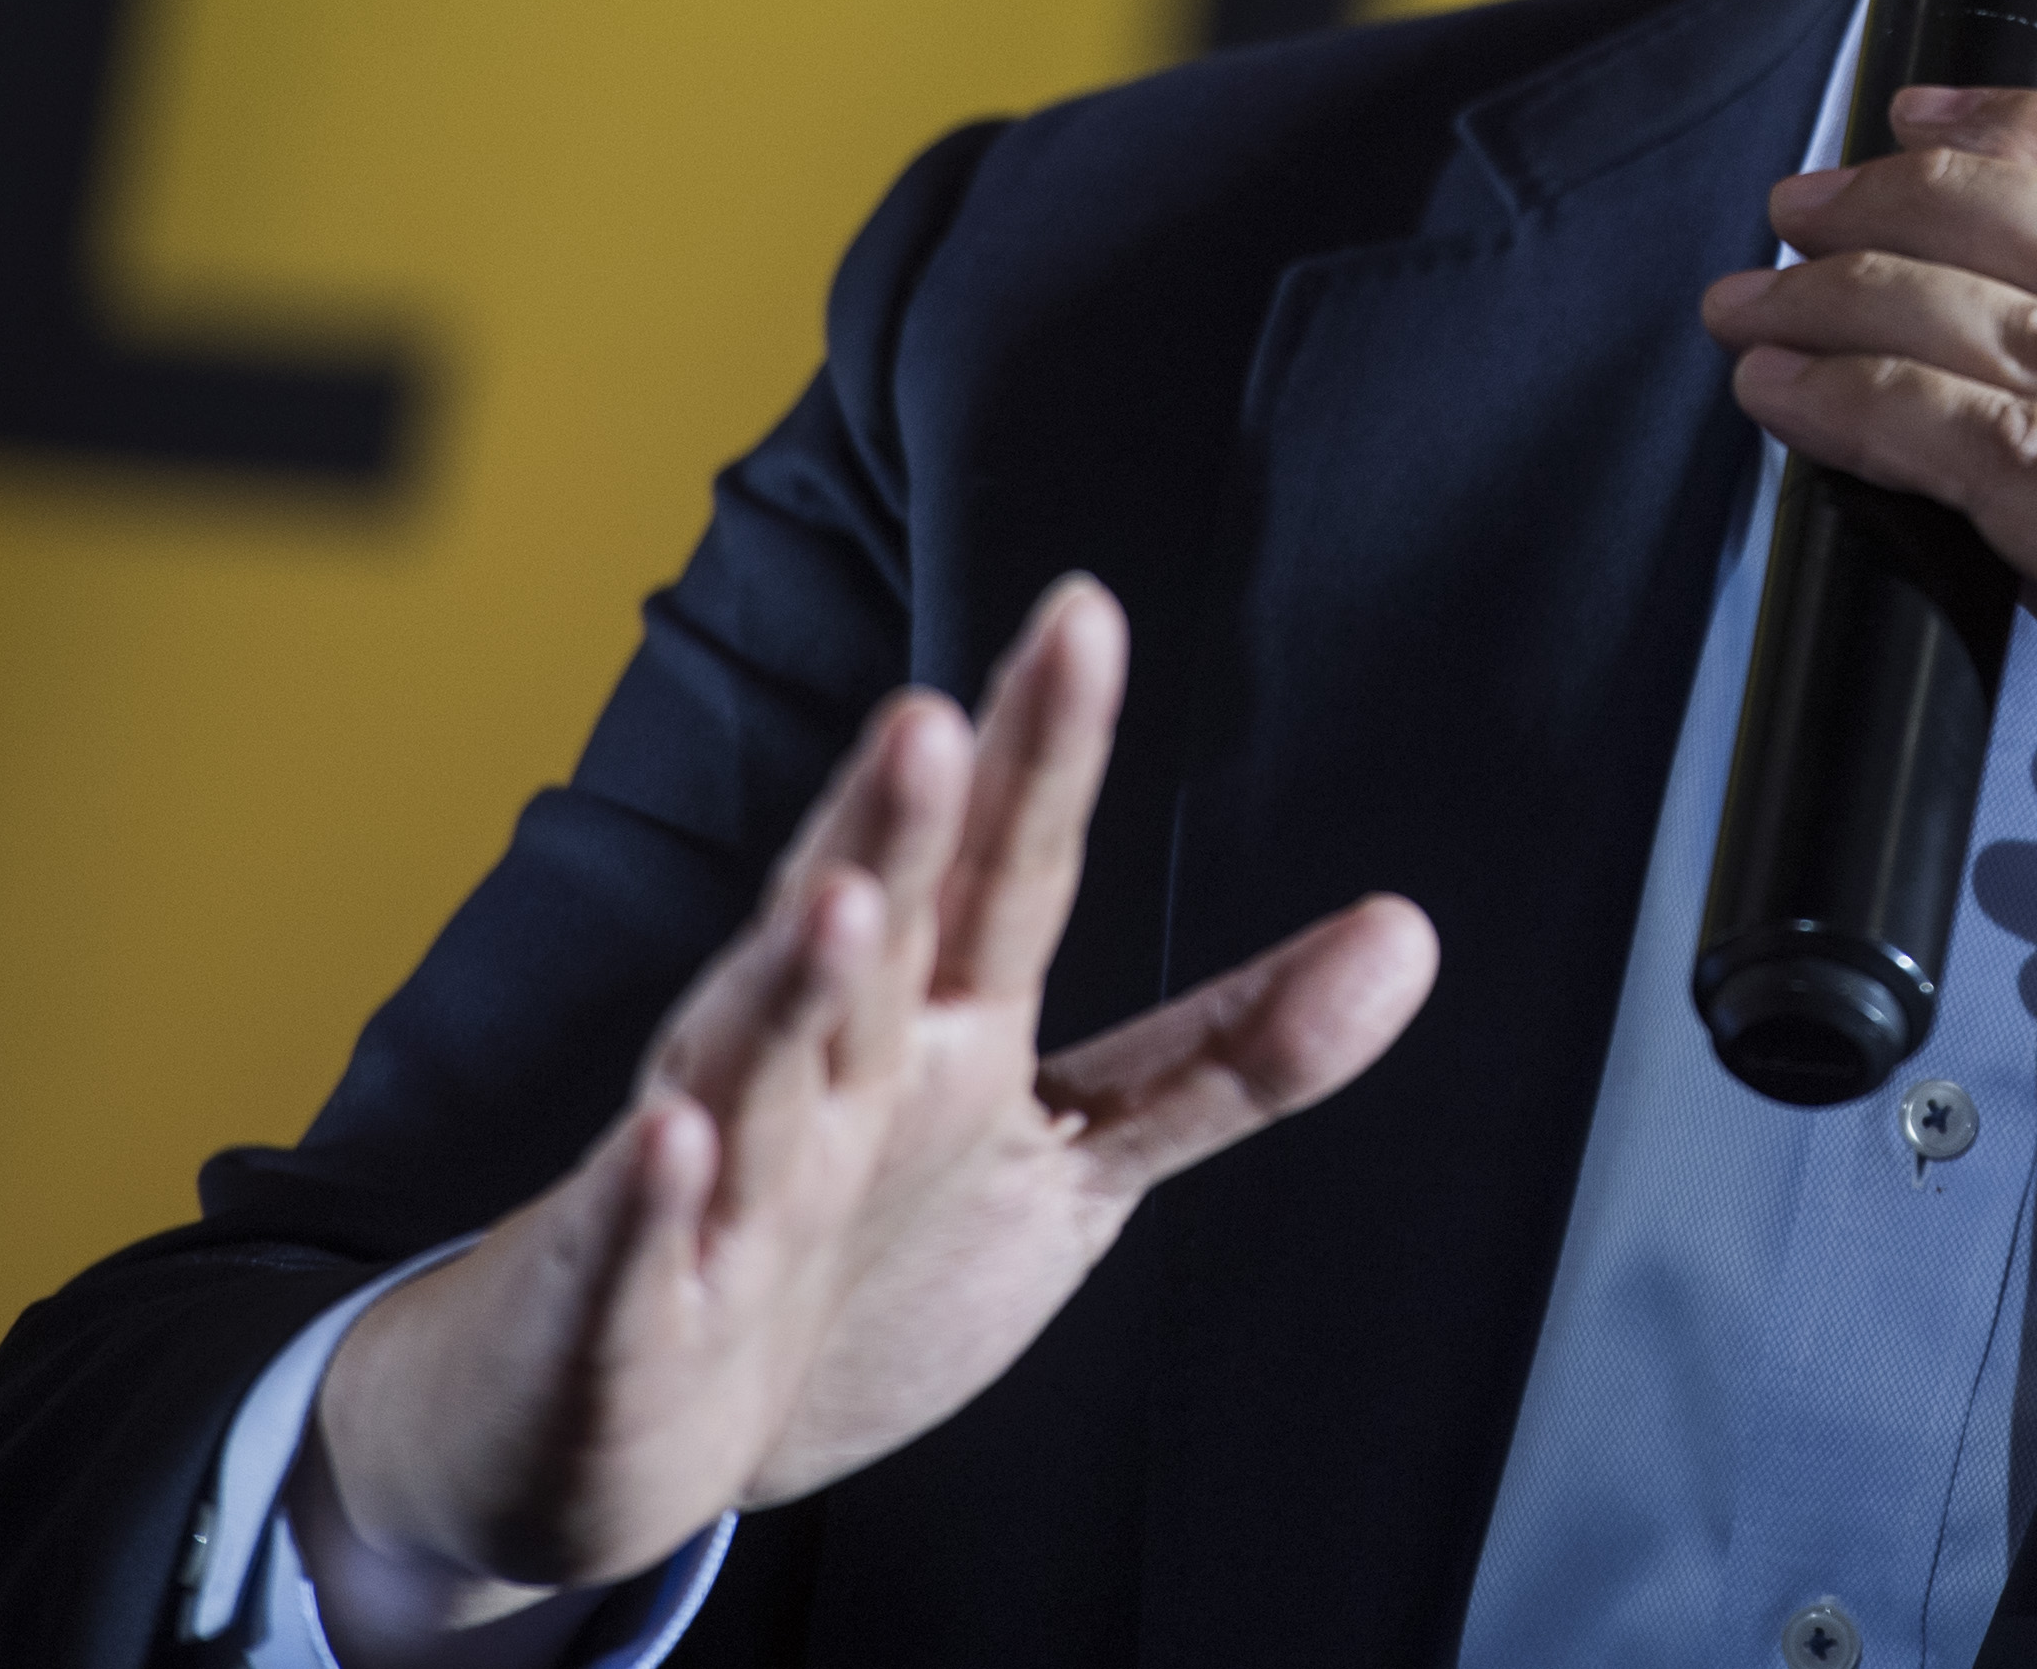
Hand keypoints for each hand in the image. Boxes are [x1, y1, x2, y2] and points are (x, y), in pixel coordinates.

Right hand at [298, 578, 1436, 1659]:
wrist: (628, 1424)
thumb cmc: (857, 1260)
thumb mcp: (1067, 1156)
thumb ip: (1227, 1055)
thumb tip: (1411, 933)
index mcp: (933, 1024)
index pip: (998, 868)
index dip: (1037, 751)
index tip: (1083, 613)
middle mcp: (816, 1070)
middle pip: (865, 930)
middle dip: (890, 829)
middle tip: (934, 721)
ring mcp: (714, 1181)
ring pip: (745, 1068)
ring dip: (786, 988)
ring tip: (843, 906)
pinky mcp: (625, 1310)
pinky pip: (637, 1249)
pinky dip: (650, 1201)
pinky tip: (669, 1142)